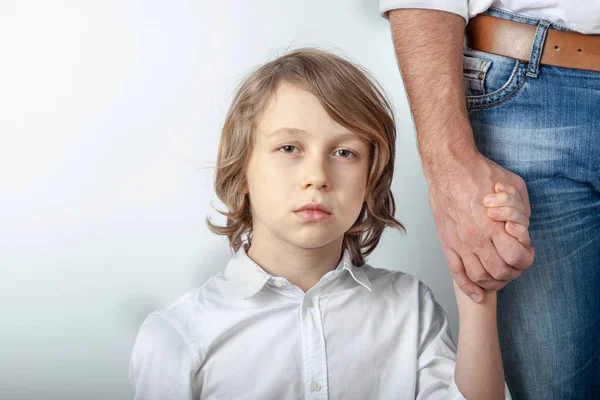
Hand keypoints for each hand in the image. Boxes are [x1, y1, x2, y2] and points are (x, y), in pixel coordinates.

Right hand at [427, 150, 534, 301]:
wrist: (450, 167)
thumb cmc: (480, 173)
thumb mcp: (514, 186)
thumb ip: (523, 209)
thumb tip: (524, 227)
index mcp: (495, 225)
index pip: (517, 257)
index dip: (526, 258)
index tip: (527, 252)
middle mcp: (477, 238)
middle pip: (500, 271)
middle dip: (513, 272)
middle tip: (515, 265)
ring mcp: (460, 243)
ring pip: (480, 276)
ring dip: (493, 282)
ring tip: (499, 276)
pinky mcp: (447, 243)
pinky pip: (457, 272)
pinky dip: (468, 287)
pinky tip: (477, 293)